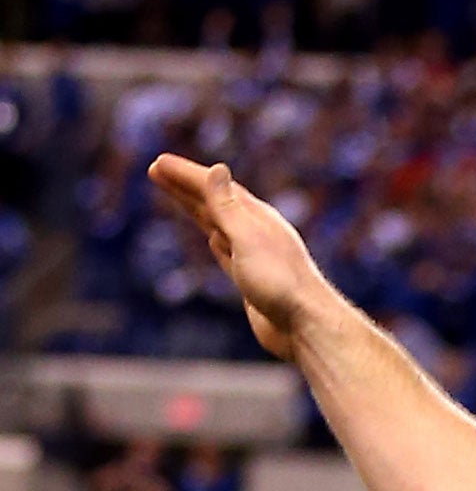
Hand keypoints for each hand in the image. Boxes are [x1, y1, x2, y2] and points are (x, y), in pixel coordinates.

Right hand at [145, 154, 334, 360]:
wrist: (305, 327)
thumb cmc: (280, 282)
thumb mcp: (247, 239)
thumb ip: (228, 208)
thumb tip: (217, 169)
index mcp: (257, 218)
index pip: (215, 188)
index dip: (185, 174)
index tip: (158, 163)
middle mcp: (256, 232)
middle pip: (214, 202)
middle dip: (185, 185)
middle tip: (156, 169)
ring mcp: (254, 256)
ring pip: (218, 225)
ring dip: (196, 208)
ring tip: (177, 195)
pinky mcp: (252, 280)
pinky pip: (226, 251)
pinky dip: (214, 238)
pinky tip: (212, 237)